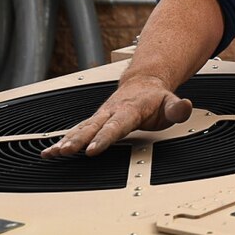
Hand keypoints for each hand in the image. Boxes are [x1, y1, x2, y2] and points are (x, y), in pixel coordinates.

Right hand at [40, 75, 192, 157]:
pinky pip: (78, 130)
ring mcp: (101, 116)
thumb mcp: (171, 102)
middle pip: (93, 127)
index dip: (104, 137)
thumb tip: (185, 107)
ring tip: (53, 152)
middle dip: (79, 139)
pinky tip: (49, 151)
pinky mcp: (95, 120)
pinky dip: (63, 140)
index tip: (93, 149)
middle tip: (66, 150)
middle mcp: (111, 111)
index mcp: (130, 109)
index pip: (116, 126)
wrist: (143, 82)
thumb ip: (177, 108)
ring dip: (67, 140)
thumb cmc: (156, 98)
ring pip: (82, 128)